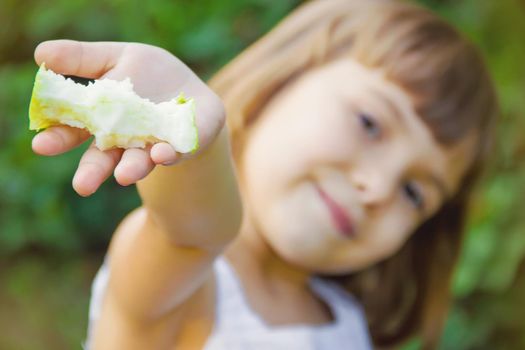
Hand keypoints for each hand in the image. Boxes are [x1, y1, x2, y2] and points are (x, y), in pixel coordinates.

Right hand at [32, 40, 224, 195]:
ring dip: (132, 168)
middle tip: (82, 185)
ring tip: (124, 175)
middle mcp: (126, 141)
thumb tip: (40, 53)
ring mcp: (155, 145)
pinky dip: (170, 154)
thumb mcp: (117, 58)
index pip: (75, 132)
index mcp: (103, 121)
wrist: (193, 91)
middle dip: (93, 171)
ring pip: (140, 161)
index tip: (41, 145)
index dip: (59, 138)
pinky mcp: (185, 144)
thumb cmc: (149, 75)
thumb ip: (82, 59)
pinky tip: (162, 153)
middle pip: (105, 158)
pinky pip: (177, 152)